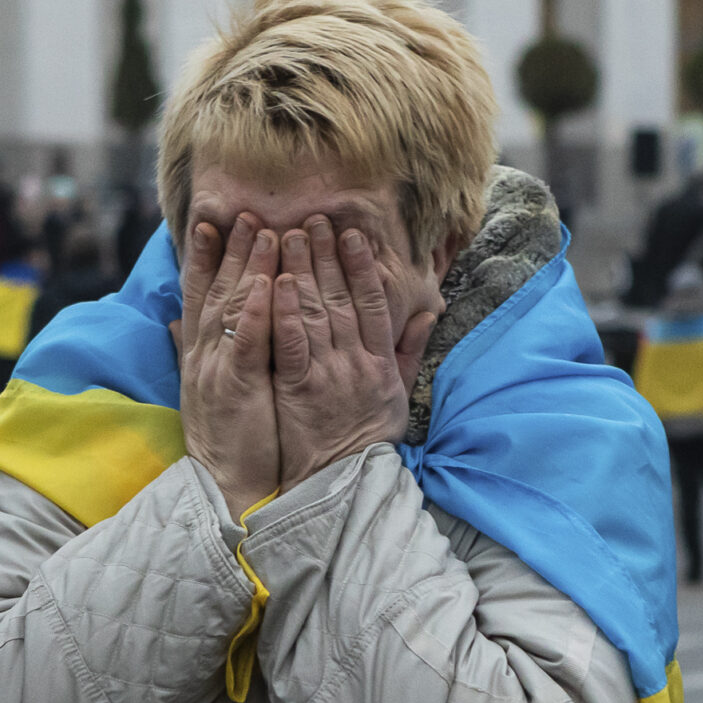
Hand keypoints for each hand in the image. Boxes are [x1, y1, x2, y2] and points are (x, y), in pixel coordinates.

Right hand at [171, 216, 280, 518]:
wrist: (225, 487)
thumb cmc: (225, 441)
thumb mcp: (207, 392)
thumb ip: (192, 352)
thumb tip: (175, 321)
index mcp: (199, 355)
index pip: (198, 295)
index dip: (202, 257)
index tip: (209, 222)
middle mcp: (203, 355)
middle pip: (216, 290)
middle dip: (231, 248)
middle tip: (246, 211)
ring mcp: (217, 369)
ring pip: (234, 306)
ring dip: (249, 266)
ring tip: (265, 230)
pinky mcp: (237, 387)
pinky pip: (249, 341)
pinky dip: (259, 310)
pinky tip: (271, 282)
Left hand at [270, 219, 444, 489]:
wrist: (344, 483)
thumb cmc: (368, 440)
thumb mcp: (399, 395)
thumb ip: (409, 352)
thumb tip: (425, 313)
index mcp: (379, 361)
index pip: (373, 302)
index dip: (363, 265)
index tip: (352, 233)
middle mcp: (356, 362)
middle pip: (341, 298)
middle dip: (326, 255)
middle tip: (312, 219)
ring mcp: (328, 374)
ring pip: (315, 312)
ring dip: (302, 270)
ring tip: (287, 235)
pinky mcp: (298, 390)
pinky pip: (290, 344)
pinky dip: (285, 312)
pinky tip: (277, 283)